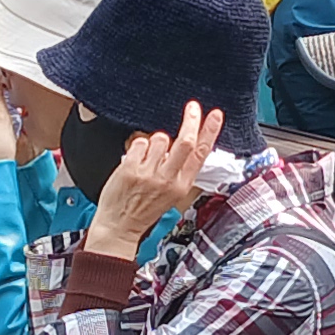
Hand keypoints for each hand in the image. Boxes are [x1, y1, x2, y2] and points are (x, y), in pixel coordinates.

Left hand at [80, 102, 223, 257]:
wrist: (119, 226)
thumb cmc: (144, 210)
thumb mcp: (172, 194)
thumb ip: (179, 170)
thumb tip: (185, 144)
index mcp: (181, 186)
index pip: (201, 153)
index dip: (210, 131)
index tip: (216, 115)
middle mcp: (167, 180)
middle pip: (185, 141)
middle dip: (192, 120)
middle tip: (193, 108)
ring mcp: (148, 174)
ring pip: (160, 138)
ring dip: (155, 142)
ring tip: (148, 158)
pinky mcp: (130, 169)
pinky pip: (139, 143)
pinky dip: (138, 147)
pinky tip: (136, 161)